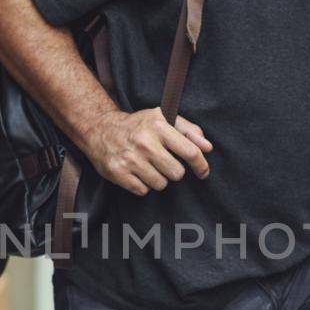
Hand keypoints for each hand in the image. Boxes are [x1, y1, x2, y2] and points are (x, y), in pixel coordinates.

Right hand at [82, 107, 212, 194]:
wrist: (101, 129)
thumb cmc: (138, 125)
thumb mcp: (164, 119)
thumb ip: (189, 131)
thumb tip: (208, 147)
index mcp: (159, 126)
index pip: (190, 152)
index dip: (201, 165)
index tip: (203, 172)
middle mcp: (145, 142)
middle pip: (177, 173)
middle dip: (174, 171)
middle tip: (163, 162)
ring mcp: (131, 159)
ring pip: (161, 184)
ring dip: (158, 179)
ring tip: (148, 166)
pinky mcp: (119, 173)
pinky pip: (143, 191)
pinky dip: (143, 185)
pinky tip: (137, 172)